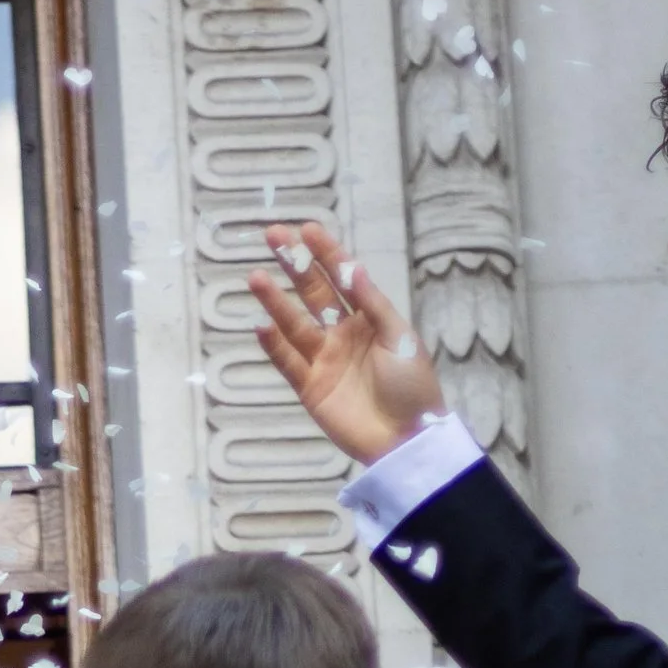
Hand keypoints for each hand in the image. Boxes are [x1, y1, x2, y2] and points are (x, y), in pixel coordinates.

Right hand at [248, 222, 445, 466]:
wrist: (406, 438)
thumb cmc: (412, 385)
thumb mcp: (399, 337)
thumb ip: (373, 304)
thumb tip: (353, 268)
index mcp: (369, 317)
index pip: (342, 277)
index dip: (326, 253)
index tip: (307, 229)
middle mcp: (342, 334)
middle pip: (313, 293)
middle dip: (294, 264)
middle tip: (273, 236)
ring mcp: (324, 361)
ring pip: (295, 325)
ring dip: (275, 302)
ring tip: (255, 277)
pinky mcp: (310, 389)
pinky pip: (288, 363)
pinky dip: (274, 346)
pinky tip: (260, 325)